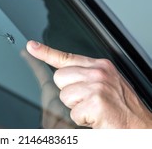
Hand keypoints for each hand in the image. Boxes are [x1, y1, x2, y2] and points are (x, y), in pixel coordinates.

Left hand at [26, 40, 151, 128]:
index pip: (66, 57)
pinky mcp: (96, 102)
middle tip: (87, 100)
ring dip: (76, 107)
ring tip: (93, 109)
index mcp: (99, 66)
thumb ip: (84, 75)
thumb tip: (60, 71)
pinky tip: (96, 118)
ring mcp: (97, 86)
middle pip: (60, 78)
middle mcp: (98, 72)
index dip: (46, 52)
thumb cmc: (122, 107)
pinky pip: (73, 112)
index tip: (31, 46)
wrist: (141, 126)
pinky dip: (83, 119)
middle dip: (69, 92)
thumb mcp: (104, 83)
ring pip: (64, 95)